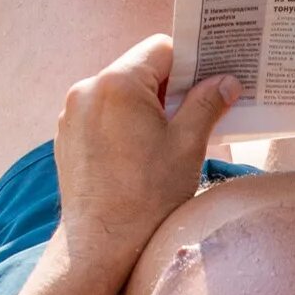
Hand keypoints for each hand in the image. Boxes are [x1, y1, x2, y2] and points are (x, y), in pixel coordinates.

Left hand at [52, 35, 241, 265]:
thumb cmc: (147, 198)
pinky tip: (142, 151)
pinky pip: (101, 113)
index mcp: (118, 83)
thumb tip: (227, 81)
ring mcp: (72, 112)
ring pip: (119, 92)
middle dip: (170, 86)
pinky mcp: (66, 135)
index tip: (210, 81)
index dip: (191, 62)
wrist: (100, 246)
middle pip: (139, 69)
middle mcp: (87, 89)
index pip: (162, 49)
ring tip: (171, 136)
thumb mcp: (187, 146)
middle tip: (198, 111)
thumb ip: (207, 104)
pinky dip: (124, 121)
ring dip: (147, 105)